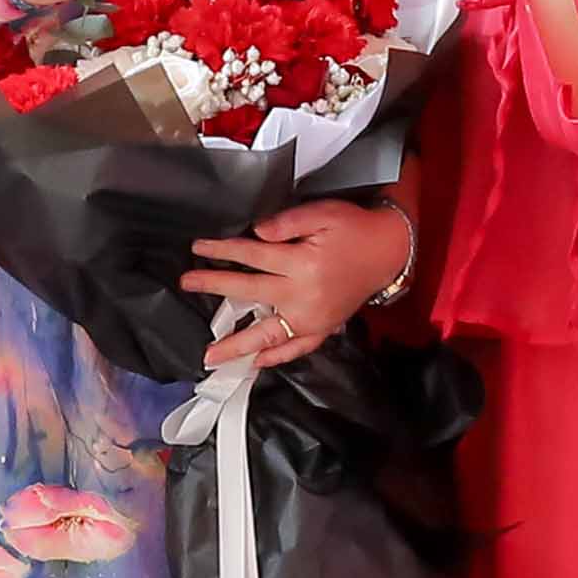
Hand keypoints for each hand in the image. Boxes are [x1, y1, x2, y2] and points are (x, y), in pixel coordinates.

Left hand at [182, 196, 409, 371]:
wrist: (390, 251)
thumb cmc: (354, 228)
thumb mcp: (323, 214)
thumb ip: (287, 223)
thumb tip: (254, 232)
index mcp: (302, 264)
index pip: (251, 257)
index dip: (222, 251)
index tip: (197, 248)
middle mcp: (304, 297)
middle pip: (250, 293)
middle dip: (215, 287)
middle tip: (187, 284)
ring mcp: (314, 318)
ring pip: (268, 334)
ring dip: (237, 345)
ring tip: (210, 357)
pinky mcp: (324, 328)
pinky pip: (296, 348)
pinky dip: (275, 358)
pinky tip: (254, 364)